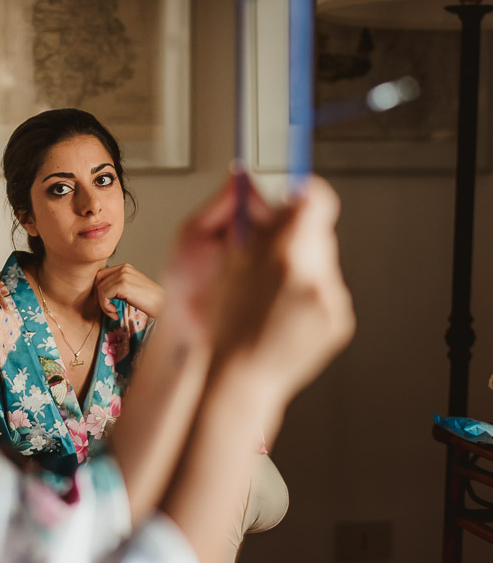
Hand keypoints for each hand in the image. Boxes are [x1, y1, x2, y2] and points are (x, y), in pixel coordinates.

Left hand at [94, 263, 164, 320]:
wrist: (162, 305)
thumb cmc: (149, 301)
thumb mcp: (130, 289)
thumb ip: (116, 287)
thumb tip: (99, 293)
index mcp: (125, 267)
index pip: (102, 274)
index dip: (98, 288)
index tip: (102, 302)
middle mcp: (124, 268)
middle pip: (99, 280)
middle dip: (98, 296)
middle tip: (106, 308)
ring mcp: (123, 275)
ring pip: (100, 289)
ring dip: (103, 305)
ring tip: (113, 313)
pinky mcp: (122, 285)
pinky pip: (104, 295)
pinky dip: (106, 307)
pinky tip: (115, 313)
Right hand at [162, 173, 353, 399]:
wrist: (241, 377)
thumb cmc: (224, 325)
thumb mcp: (227, 265)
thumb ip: (249, 223)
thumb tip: (253, 185)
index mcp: (284, 258)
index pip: (314, 200)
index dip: (303, 192)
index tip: (293, 193)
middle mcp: (315, 277)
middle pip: (317, 231)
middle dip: (295, 234)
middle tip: (268, 247)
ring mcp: (331, 301)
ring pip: (322, 261)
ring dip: (301, 264)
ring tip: (270, 289)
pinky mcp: (339, 320)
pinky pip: (328, 290)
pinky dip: (308, 292)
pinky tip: (282, 310)